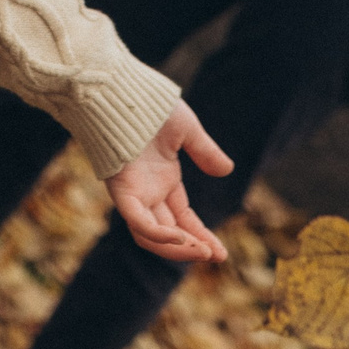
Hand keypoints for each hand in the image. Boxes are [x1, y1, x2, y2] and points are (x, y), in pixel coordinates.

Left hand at [106, 100, 232, 262]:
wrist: (122, 90)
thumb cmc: (150, 105)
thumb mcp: (186, 130)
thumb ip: (204, 151)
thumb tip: (227, 170)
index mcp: (163, 180)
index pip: (183, 219)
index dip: (202, 236)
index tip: (221, 254)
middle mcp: (147, 192)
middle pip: (168, 232)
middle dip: (193, 248)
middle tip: (217, 257)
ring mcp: (133, 193)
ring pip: (150, 235)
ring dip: (176, 248)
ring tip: (203, 251)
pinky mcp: (121, 189)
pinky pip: (138, 221)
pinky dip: (158, 234)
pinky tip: (180, 238)